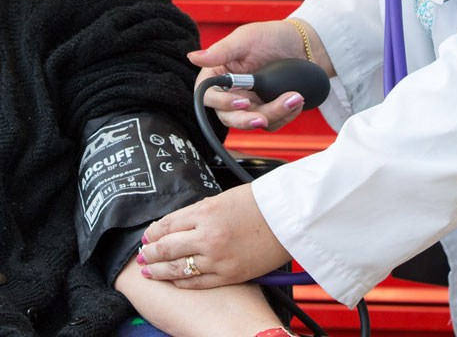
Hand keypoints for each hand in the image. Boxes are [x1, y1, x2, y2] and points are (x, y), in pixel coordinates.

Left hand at [138, 184, 289, 288]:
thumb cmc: (262, 202)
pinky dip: (181, 282)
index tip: (148, 236)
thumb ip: (202, 212)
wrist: (290, 217)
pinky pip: (197, 282)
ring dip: (159, 270)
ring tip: (149, 270)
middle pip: (167, 248)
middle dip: (150, 252)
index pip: (168, 224)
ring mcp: (217, 258)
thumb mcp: (226, 198)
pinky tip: (173, 280)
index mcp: (207, 211)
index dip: (154, 232)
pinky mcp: (229, 274)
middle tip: (142, 254)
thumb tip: (180, 224)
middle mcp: (208, 235)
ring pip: (177, 269)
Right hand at [191, 19, 330, 130]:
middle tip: (264, 116)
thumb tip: (193, 56)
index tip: (242, 100)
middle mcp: (232, 92)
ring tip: (294, 97)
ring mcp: (251, 103)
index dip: (222, 103)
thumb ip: (221, 51)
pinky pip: (272, 123)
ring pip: (253, 121)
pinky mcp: (268, 110)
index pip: (208, 96)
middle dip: (248, 119)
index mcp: (219, 75)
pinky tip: (296, 100)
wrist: (303, 44)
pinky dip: (286, 115)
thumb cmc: (271, 36)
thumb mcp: (246, 39)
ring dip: (274, 114)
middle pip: (230, 117)